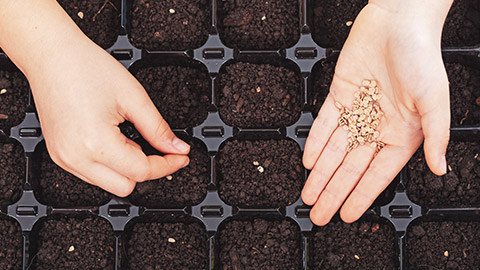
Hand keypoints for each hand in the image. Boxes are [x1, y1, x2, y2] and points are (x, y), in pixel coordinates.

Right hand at [0, 0, 189, 196]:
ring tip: (128, 137)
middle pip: (125, 187)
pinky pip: (92, 174)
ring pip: (108, 184)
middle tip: (156, 147)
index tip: (180, 157)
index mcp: (95, 143)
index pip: (142, 171)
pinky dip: (109, 164)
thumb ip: (158, 129)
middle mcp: (75, 158)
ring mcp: (64, 159)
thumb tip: (177, 148)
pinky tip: (113, 141)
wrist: (51, 55)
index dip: (167, 165)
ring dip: (126, 168)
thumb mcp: (133, 97)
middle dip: (146, 169)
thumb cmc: (85, 68)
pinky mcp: (59, 155)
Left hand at [302, 0, 452, 224]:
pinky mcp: (339, 95)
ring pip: (334, 150)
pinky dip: (316, 142)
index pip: (377, 174)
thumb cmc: (422, 57)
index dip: (361, 195)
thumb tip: (440, 168)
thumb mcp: (435, 100)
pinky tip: (308, 161)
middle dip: (334, 192)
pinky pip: (325, 124)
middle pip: (350, 168)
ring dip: (320, 174)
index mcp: (402, 134)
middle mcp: (377, 127)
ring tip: (308, 195)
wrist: (399, 22)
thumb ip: (436, 135)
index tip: (347, 215)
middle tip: (319, 214)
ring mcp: (356, 112)